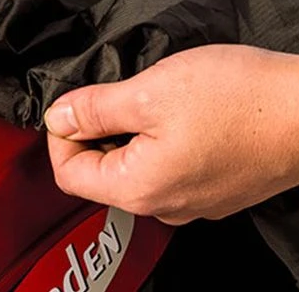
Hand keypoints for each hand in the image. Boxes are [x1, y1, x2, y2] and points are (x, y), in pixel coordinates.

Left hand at [44, 45, 298, 224]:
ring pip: (137, 168)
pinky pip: (171, 167)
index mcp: (140, 189)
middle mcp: (167, 206)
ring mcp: (196, 200)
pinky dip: (162, 139)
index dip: (61, 134)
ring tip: (151, 98)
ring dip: (130, 132)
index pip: (68, 175)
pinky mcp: (219, 187)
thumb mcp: (148, 93)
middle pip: (101, 174)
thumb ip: (95, 109)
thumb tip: (58, 117)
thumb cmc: (240, 100)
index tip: (73, 104)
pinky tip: (181, 111)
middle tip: (114, 93)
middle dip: (96, 131)